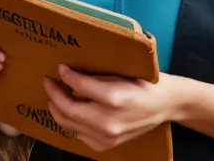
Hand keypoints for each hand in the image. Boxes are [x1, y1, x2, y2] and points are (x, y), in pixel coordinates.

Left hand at [44, 65, 176, 151]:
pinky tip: (72, 111)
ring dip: (58, 109)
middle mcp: (108, 121)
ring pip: (70, 125)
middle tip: (49, 82)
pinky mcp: (106, 146)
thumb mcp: (121, 73)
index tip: (60, 68)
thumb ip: (96, 77)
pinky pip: (79, 134)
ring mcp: (106, 137)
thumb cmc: (144, 83)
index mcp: (114, 98)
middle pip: (69, 110)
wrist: (164, 105)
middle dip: (54, 95)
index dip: (66, 76)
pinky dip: (72, 122)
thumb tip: (70, 74)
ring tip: (55, 96)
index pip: (79, 87)